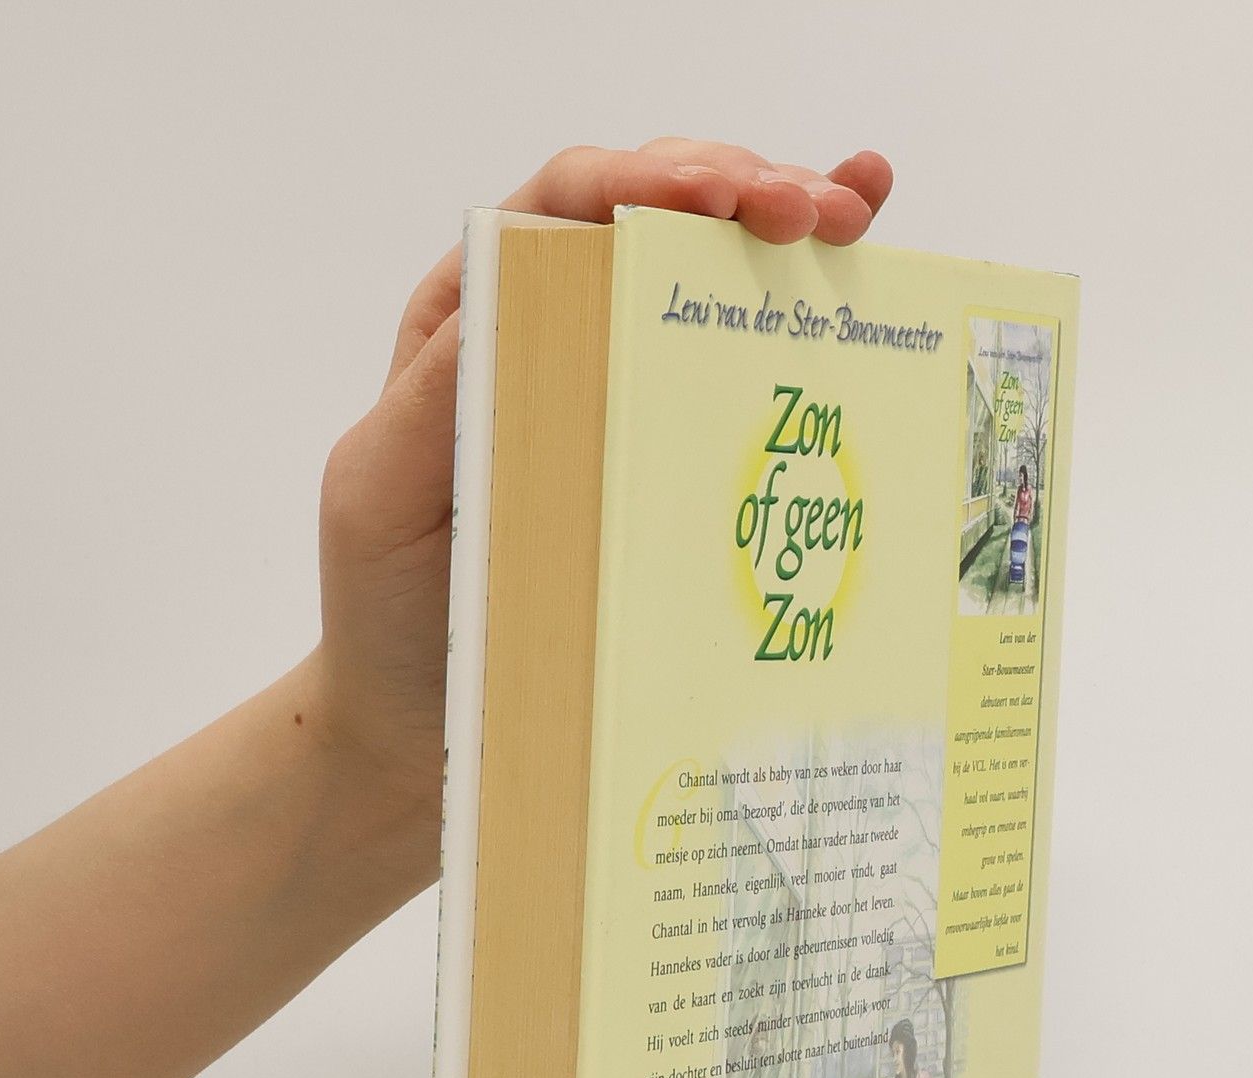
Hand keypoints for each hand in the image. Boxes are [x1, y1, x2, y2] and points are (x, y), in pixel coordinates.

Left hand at [307, 139, 894, 808]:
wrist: (425, 721)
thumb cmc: (391, 608)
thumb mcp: (384, 496)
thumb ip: (436, 399)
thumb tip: (512, 300)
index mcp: (481, 321)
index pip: (565, 209)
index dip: (643, 180)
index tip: (713, 193)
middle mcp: (557, 333)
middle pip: (656, 216)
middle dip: (740, 188)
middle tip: (811, 210)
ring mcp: (625, 386)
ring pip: (710, 269)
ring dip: (789, 223)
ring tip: (854, 214)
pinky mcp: (676, 449)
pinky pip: (742, 358)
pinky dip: (807, 292)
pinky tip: (869, 236)